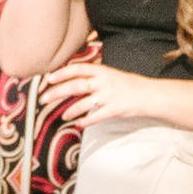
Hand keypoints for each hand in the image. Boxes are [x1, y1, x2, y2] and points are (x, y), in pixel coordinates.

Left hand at [39, 62, 158, 127]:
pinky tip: (78, 124)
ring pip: (83, 103)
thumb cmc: (127, 85)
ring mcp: (109, 95)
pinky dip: (85, 121)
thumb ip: (93, 75)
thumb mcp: (110, 74)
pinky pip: (96, 116)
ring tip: (63, 116)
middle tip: (43, 99)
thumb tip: (70, 78)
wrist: (149, 94)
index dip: (60, 73)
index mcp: (101, 70)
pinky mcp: (114, 109)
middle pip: (75, 85)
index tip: (47, 79)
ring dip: (70, 110)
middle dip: (56, 93)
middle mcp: (103, 81)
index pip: (77, 69)